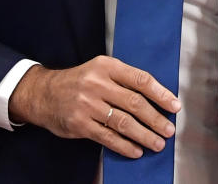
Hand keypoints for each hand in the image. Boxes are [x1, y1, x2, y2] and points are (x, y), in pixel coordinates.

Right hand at [7, 55, 179, 158]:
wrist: (43, 93)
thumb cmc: (78, 82)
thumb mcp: (98, 70)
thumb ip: (123, 80)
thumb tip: (157, 99)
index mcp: (105, 66)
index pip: (140, 79)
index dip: (160, 94)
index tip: (174, 106)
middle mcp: (96, 83)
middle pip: (134, 103)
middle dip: (156, 119)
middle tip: (169, 130)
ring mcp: (87, 104)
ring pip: (124, 122)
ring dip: (144, 135)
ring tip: (157, 144)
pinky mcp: (79, 123)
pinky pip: (108, 137)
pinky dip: (125, 146)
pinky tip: (136, 151)